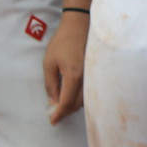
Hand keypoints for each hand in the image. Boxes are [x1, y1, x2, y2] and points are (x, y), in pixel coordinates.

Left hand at [43, 10, 88, 125]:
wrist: (79, 25)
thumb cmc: (63, 42)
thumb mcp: (49, 62)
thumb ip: (51, 84)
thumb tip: (53, 102)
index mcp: (74, 76)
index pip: (67, 103)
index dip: (59, 114)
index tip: (52, 121)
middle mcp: (87, 79)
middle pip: (77, 105)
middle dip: (65, 111)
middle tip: (54, 113)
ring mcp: (93, 77)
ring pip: (84, 100)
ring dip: (73, 105)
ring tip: (61, 103)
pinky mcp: (96, 74)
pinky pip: (89, 93)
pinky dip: (80, 98)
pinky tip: (71, 94)